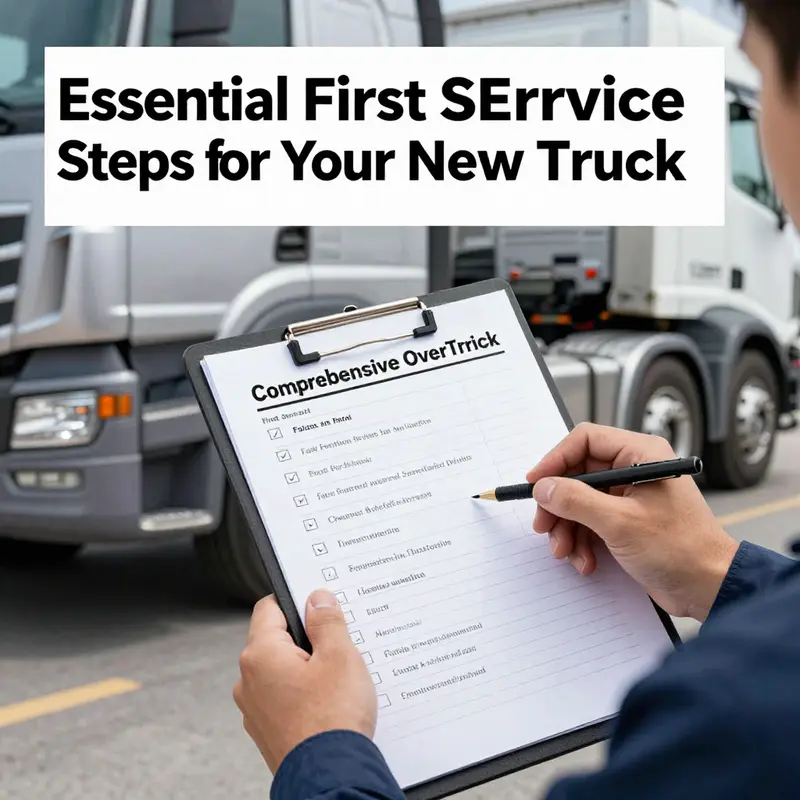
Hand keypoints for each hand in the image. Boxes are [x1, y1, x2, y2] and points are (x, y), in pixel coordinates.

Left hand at [233, 590, 376, 773]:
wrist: (331, 778)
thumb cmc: (332, 720)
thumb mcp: (340, 656)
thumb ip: (327, 621)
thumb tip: (317, 599)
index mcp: (260, 655)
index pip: (270, 608)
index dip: (297, 601)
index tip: (319, 604)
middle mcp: (249, 681)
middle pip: (277, 640)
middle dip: (307, 638)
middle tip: (338, 644)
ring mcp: (256, 710)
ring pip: (282, 671)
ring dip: (307, 668)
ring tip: (338, 678)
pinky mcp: (268, 731)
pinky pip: (285, 698)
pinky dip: (304, 694)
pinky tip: (330, 703)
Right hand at [527, 423, 738, 621]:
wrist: (709, 588)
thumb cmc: (681, 549)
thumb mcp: (620, 523)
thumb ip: (576, 500)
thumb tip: (543, 487)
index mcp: (641, 454)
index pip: (585, 440)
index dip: (555, 460)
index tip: (535, 483)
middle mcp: (634, 469)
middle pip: (577, 473)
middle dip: (558, 503)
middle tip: (544, 525)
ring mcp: (629, 495)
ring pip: (579, 500)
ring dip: (567, 528)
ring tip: (566, 551)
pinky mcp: (626, 520)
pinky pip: (590, 521)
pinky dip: (581, 541)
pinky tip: (586, 561)